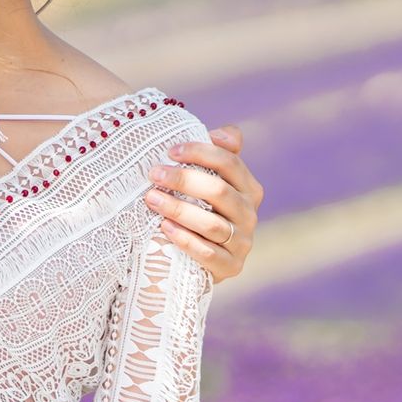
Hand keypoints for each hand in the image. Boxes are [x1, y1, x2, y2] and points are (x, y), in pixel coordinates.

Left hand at [145, 125, 262, 283]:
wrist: (197, 260)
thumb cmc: (200, 210)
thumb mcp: (209, 181)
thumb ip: (218, 154)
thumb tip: (223, 134)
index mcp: (248, 188)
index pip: (230, 162)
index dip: (201, 152)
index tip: (170, 151)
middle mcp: (250, 214)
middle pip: (219, 191)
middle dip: (184, 180)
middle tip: (154, 174)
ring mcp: (243, 243)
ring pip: (212, 224)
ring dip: (179, 209)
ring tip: (152, 199)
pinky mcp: (231, 267)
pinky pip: (208, 253)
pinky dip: (185, 240)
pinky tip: (164, 228)